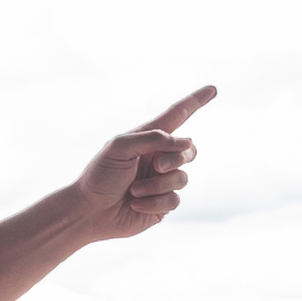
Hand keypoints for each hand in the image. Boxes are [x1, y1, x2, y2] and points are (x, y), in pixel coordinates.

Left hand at [63, 85, 216, 239]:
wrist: (88, 211)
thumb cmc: (100, 175)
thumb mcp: (120, 147)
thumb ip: (153, 138)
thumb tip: (186, 143)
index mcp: (148, 138)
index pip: (177, 115)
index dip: (195, 102)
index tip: (212, 89)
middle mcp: (159, 158)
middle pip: (189, 150)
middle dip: (176, 158)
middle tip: (156, 166)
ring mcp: (163, 181)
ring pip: (182, 178)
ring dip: (157, 184)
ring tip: (133, 191)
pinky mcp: (163, 204)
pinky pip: (174, 200)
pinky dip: (154, 202)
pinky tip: (135, 204)